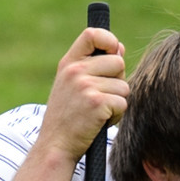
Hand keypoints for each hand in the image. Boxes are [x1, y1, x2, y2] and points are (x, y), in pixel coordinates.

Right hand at [39, 25, 127, 160]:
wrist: (55, 145)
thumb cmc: (67, 117)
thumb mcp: (71, 85)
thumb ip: (93, 65)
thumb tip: (120, 48)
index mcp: (69, 63)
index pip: (92, 34)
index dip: (109, 40)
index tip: (112, 52)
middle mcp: (75, 71)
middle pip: (118, 62)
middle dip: (117, 81)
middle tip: (100, 97)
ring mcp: (86, 86)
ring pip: (124, 86)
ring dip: (117, 102)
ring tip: (97, 112)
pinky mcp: (97, 103)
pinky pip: (123, 103)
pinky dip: (116, 116)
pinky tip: (99, 121)